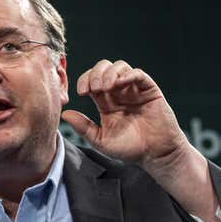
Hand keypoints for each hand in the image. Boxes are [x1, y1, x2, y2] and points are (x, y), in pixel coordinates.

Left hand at [61, 59, 186, 168]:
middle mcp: (119, 92)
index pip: (91, 81)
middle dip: (95, 74)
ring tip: (106, 87)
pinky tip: (121, 84)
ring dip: (110, 73)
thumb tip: (64, 114)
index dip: (84, 81)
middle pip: (104, 69)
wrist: (156, 154)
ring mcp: (134, 89)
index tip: (81, 92)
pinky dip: (128, 74)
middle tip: (94, 88)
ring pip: (120, 67)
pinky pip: (138, 74)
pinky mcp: (149, 90)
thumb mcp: (101, 140)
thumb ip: (84, 127)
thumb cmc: (130, 149)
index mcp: (106, 102)